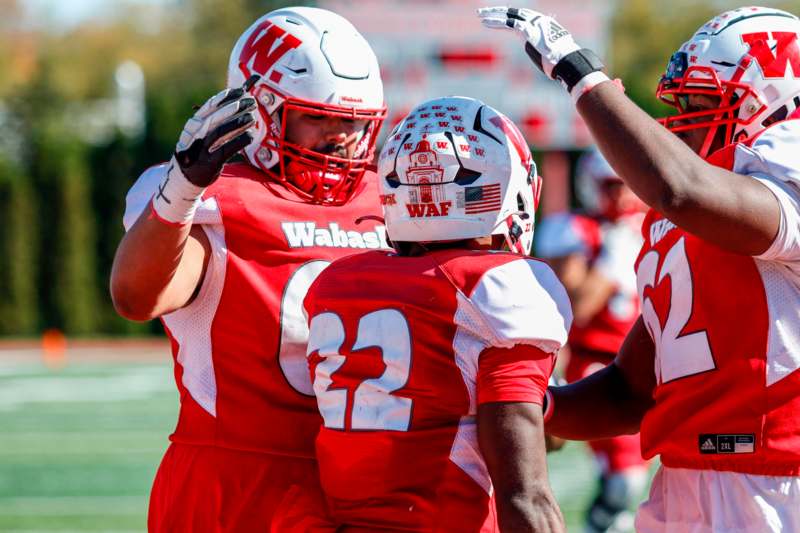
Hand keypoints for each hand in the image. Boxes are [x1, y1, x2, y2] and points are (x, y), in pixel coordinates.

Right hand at [173, 75, 258, 186]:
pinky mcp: (210, 162)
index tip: (241, 91)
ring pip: (220, 131)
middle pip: (216, 116)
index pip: (210, 106)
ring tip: (253, 117)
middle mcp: (195, 134)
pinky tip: (250, 135)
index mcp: (194, 123)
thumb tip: (237, 103)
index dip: (226, 97)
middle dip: (235, 107)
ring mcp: (202, 148)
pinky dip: (239, 140)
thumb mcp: (203, 133)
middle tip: (251, 102)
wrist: (186, 176)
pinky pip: (227, 149)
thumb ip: (217, 120)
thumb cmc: (200, 151)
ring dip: (238, 122)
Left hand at [477, 6, 604, 93]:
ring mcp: (533, 24)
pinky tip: (484, 22)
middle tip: (486, 12)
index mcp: (546, 24)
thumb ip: (549, 50)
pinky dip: (494, 22)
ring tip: (480, 15)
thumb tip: (550, 58)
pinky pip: (507, 23)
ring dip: (493, 14)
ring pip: (509, 15)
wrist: (567, 61)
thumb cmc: (563, 62)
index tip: (503, 18)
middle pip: (516, 12)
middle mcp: (539, 20)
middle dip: (500, 11)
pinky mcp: (527, 31)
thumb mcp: (556, 52)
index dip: (513, 17)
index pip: (526, 16)